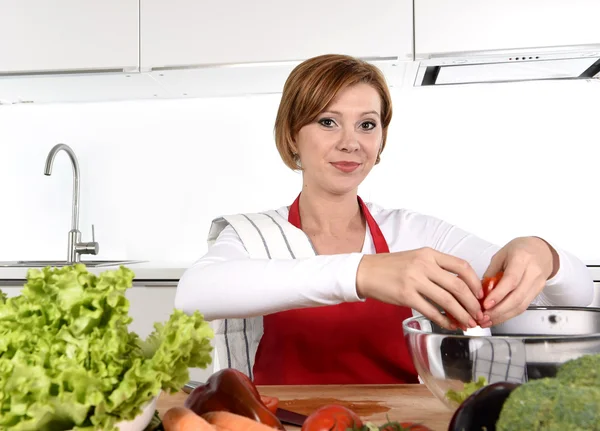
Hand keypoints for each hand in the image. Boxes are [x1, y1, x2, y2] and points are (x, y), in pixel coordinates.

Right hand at [356, 247, 483, 330]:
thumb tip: (460, 287)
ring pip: (448, 300)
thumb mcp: (416, 258)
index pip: (462, 266)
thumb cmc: (391, 267)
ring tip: (468, 323)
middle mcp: (424, 265)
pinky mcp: (406, 296)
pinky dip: (444, 320)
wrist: (366, 272)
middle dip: (472, 303)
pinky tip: (449, 325)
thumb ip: (436, 267)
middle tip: (478, 314)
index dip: (475, 283)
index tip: (480, 295)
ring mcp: (414, 280)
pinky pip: (431, 311)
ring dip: (461, 314)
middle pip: (458, 285)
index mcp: (429, 254)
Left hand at [479, 236, 557, 326]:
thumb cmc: (518, 250)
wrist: (541, 250)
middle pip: (517, 297)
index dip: (498, 295)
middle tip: (483, 318)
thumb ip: (491, 273)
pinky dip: (509, 314)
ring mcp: (538, 284)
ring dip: (503, 316)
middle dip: (498, 311)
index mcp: (521, 259)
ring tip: (487, 321)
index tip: (485, 305)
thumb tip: (480, 292)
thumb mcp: (500, 255)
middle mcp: (532, 272)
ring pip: (521, 305)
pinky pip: (524, 306)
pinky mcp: (538, 292)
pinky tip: (498, 317)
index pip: (511, 280)